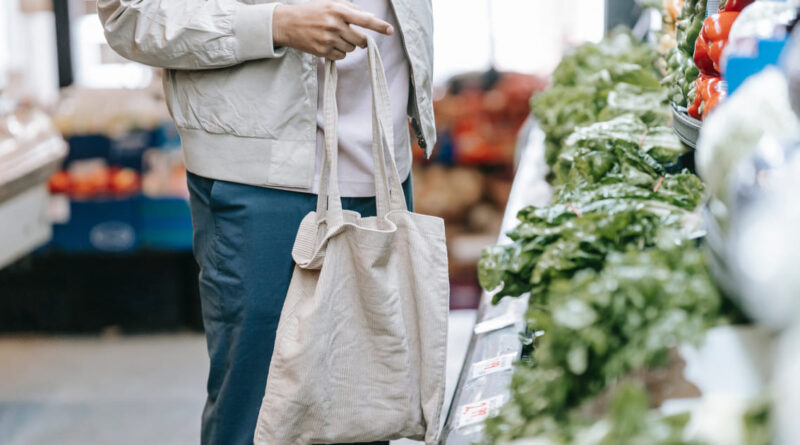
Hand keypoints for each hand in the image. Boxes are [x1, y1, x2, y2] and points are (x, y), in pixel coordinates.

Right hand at [272, 0, 393, 59]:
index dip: (379, 26)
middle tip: (354, 36)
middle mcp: (334, 25)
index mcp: (338, 10)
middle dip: (361, 40)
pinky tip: (329, 45)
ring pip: (351, 49)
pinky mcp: (322, 51)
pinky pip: (341, 56)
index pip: (364, 19)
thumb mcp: (329, 2)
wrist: (287, 23)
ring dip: (348, 45)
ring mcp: (328, 39)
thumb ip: (349, 8)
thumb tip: (368, 17)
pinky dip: (339, 52)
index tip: (390, 30)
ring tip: (334, 37)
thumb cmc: (311, 11)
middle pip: (360, 40)